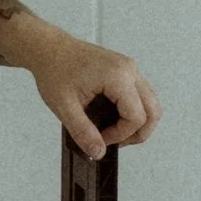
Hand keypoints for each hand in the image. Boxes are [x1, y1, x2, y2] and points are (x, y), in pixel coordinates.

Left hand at [16, 25, 159, 160]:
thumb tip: (98, 152)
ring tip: (115, 132)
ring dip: (138, 123)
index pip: (136, 117)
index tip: (101, 139)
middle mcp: (129, 70)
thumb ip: (83, 132)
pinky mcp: (125, 70)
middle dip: (137, 133)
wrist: (48, 48)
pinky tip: (113, 118)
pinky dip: (133, 111)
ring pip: (151, 104)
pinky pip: (141, 95)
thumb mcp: (64, 107)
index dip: (120, 135)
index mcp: (117, 76)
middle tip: (115, 142)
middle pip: (152, 112)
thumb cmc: (54, 69)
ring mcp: (129, 68)